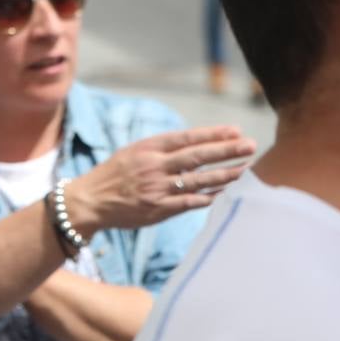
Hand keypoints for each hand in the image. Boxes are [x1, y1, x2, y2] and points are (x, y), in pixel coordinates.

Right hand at [67, 125, 256, 236]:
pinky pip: (189, 203)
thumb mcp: (133, 152)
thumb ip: (161, 149)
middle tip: (250, 145)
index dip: (214, 134)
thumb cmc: (114, 175)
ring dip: (224, 174)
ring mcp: (157, 189)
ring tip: (244, 169)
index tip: (235, 130)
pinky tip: (224, 192)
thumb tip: (194, 145)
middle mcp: (154, 166)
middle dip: (227, 150)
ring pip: (198, 180)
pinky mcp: (158, 210)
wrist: (89, 201)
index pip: (188, 137)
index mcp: (149, 148)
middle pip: (198, 156)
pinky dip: (208, 197)